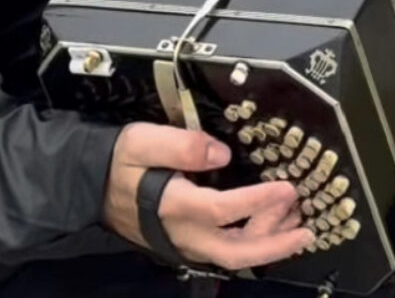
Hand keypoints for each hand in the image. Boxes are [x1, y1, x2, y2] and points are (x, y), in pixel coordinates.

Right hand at [104, 121, 314, 268]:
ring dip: (267, 243)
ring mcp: (184, 242)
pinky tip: (268, 228)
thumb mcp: (142, 140)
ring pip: (232, 254)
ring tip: (296, 225)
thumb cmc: (117, 159)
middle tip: (306, 230)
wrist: (87, 184)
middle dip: (275, 244)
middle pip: (236, 250)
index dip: (260, 201)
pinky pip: (224, 250)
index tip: (287, 188)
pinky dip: (250, 242)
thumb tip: (220, 153)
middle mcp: (183, 232)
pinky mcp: (184, 242)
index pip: (225, 210)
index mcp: (174, 206)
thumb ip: (181, 145)